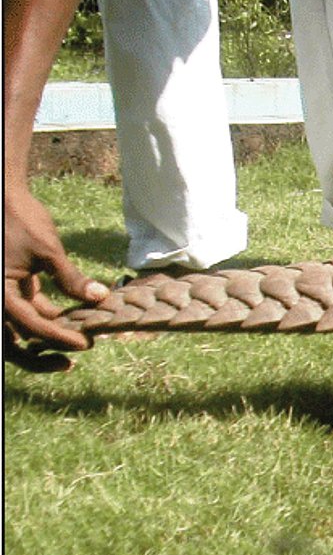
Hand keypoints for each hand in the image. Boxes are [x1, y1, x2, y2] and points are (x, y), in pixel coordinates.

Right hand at [4, 186, 107, 370]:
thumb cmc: (22, 219)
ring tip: (78, 342)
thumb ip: (70, 277)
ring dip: (47, 339)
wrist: (6, 196)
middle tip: (73, 359)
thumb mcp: (48, 250)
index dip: (58, 336)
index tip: (85, 343)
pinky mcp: (15, 288)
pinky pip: (29, 312)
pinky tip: (76, 320)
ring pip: (21, 330)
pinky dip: (49, 319)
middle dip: (41, 354)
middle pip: (14, 341)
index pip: (30, 323)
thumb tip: (100, 297)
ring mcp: (5, 294)